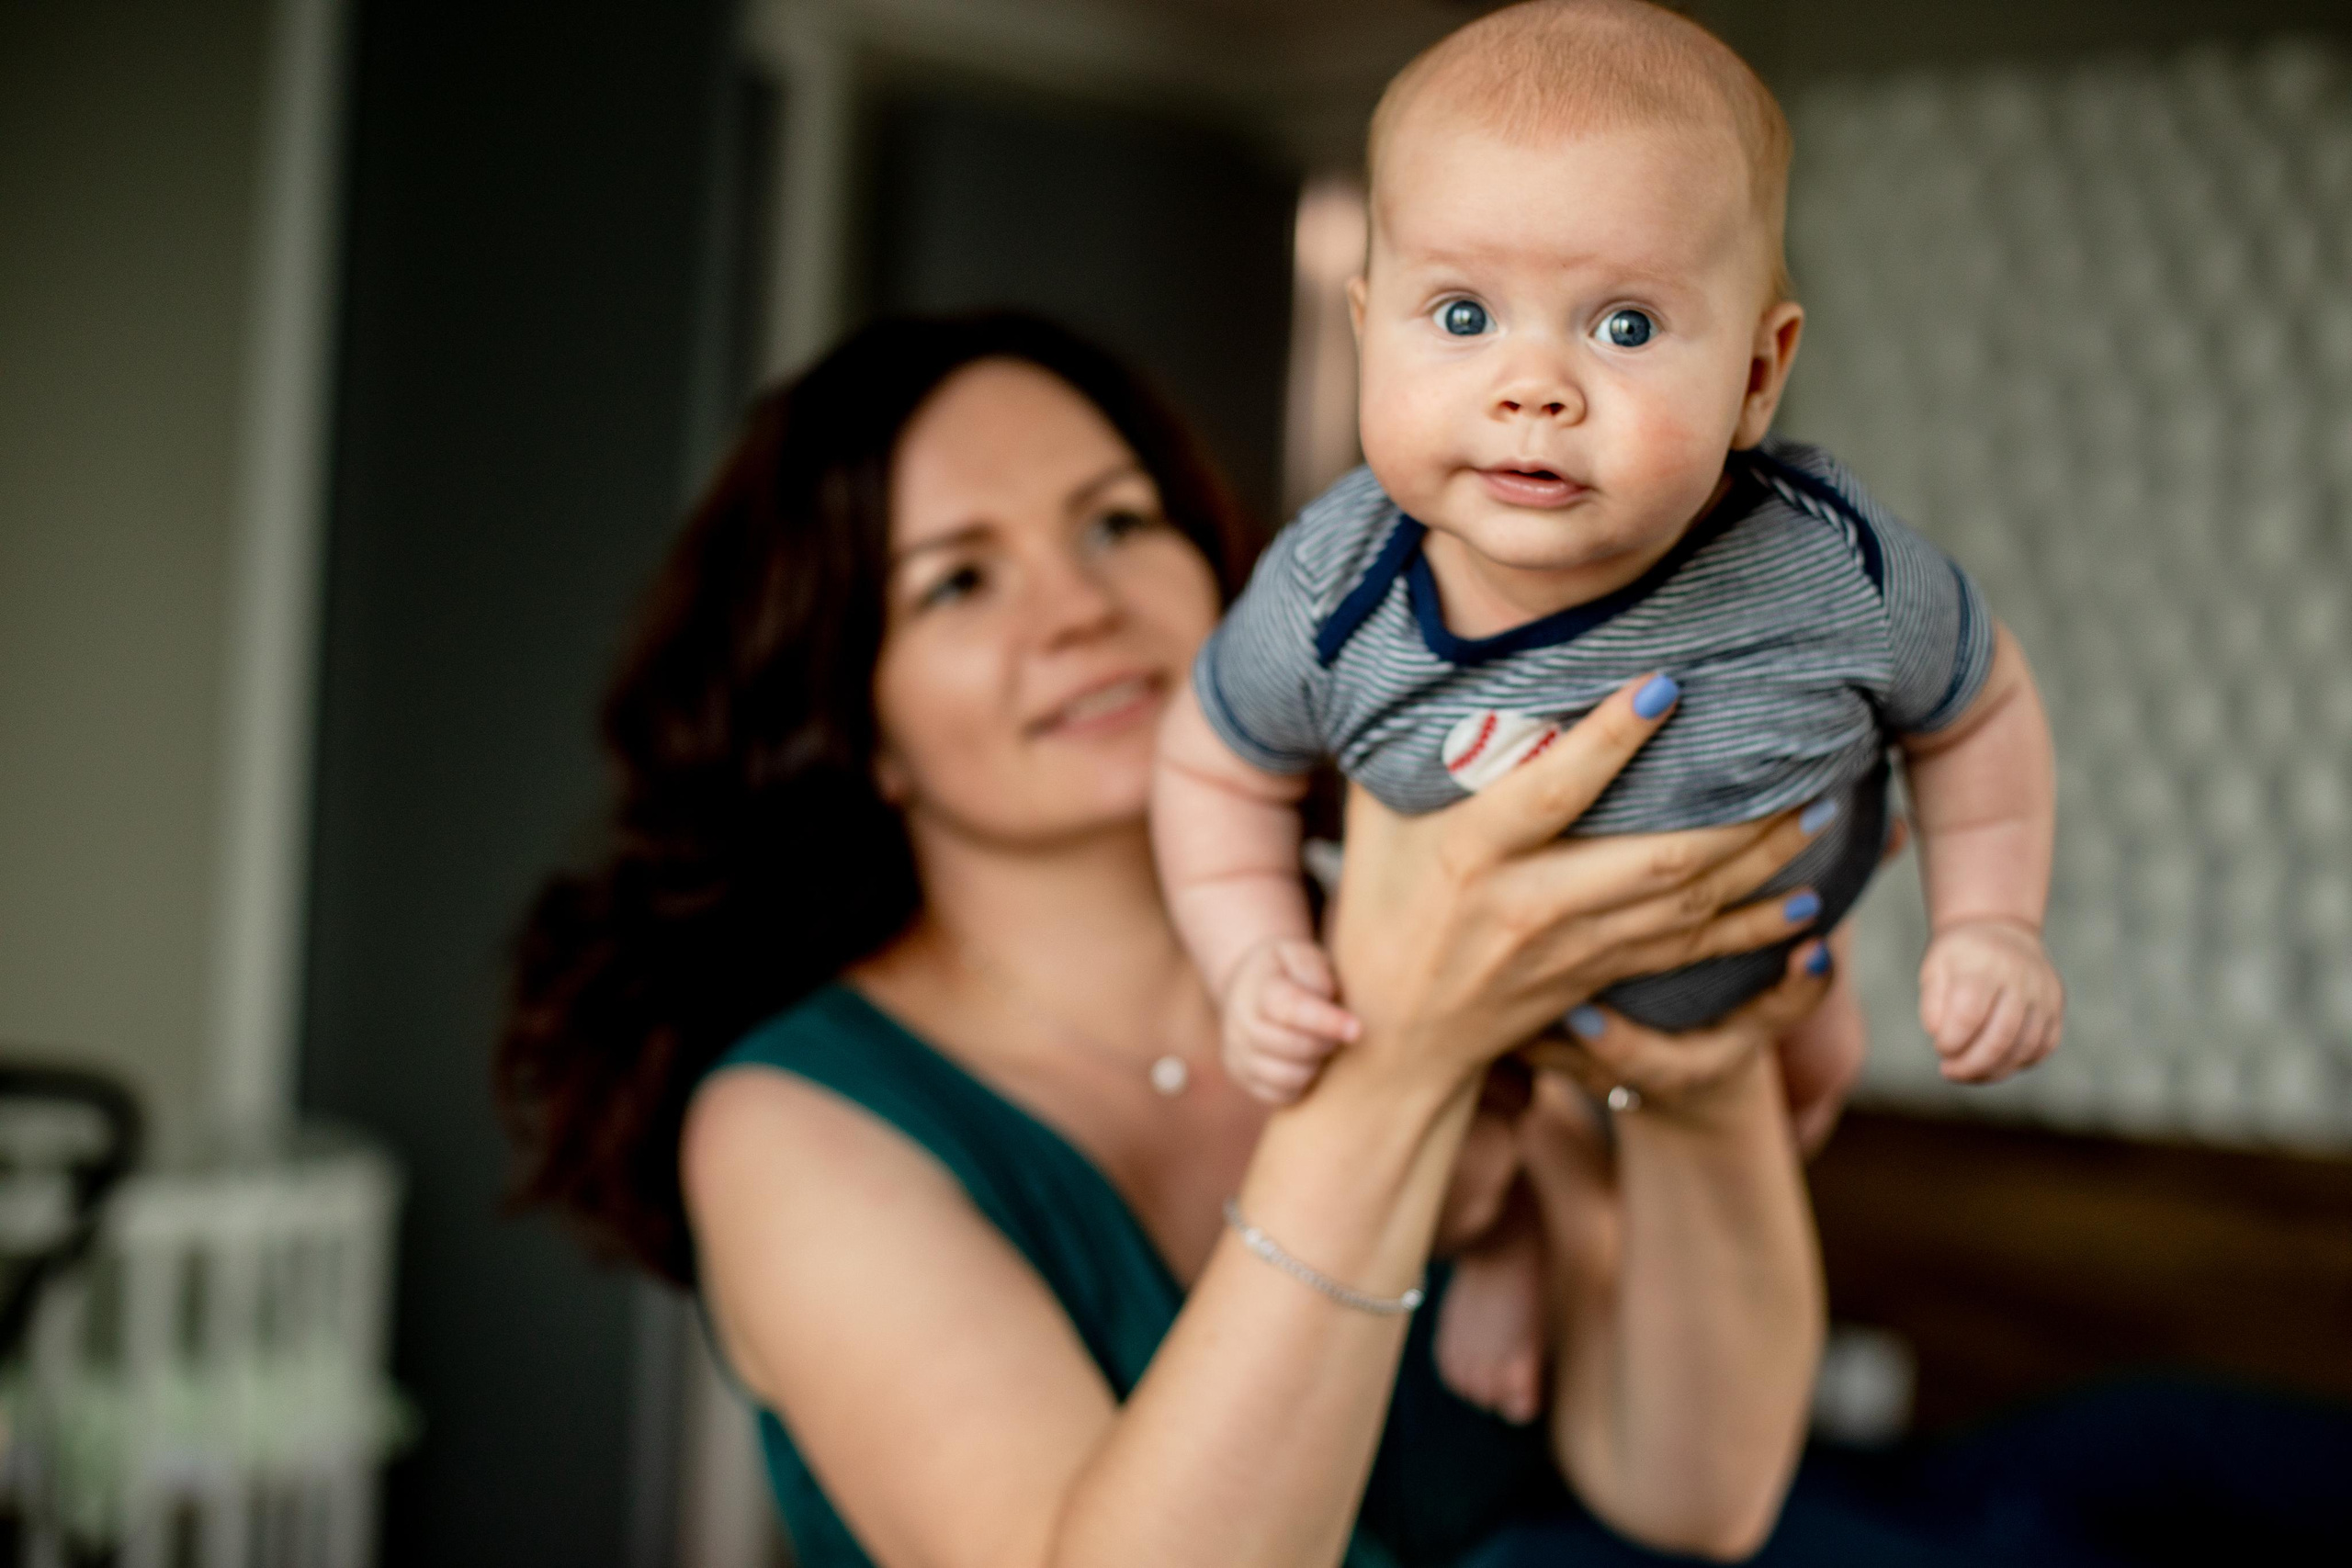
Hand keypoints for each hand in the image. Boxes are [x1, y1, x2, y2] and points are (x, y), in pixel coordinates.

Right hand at [1220, 937, 1360, 1103]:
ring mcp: (1238, 1055)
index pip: (1289, 1009)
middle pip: (1292, 1046)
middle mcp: (1240, 1025)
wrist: (1248, 988)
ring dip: (1315, 1065)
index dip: (1325, 1021)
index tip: (1357, 1029)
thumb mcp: (1299, 954)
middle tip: (1341, 1031)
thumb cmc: (1286, 971)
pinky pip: (1281, 1096)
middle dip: (1325, 1042)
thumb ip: (1314, 971)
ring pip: (1287, 1076)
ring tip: (1322, 1045)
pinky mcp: (1244, 1079)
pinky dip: (1302, 1083)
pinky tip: (1308, 1062)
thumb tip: (1326, 1001)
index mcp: (1257, 989)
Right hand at [1325, 673, 1835, 1089]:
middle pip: (1655, 857)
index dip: (1613, 738)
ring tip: (1818, 810)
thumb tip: (1460, 654)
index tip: (1669, 683)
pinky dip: (1753, 931)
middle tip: (1798, 758)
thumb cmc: (1384, 902)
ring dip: (1763, 862)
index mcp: (1472, 852)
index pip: (1555, 788)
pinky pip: (1690, 955)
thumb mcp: (1381, 821)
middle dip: (1737, 812)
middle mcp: (1529, 905)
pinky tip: (1808, 906)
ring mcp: (1571, 951)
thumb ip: (1426, 749)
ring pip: (1687, 905)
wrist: (1395, 1034)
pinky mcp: (1598, 981)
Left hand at [1919, 919, 2062, 1081]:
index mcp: (1984, 965)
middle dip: (1971, 1065)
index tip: (1939, 1048)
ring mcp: (2044, 994)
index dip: (1951, 1041)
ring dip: (1994, 1070)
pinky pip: (2044, 1046)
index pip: (1969, 1014)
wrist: (2001, 929)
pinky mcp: (2057, 1007)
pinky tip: (1996, 1065)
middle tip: (1950, 1072)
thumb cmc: (1962, 956)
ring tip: (1969, 1074)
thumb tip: (1938, 1035)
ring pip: (2025, 1047)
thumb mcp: (1936, 967)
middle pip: (2001, 1036)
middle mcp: (2021, 978)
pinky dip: (2020, 1063)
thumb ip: (1932, 1002)